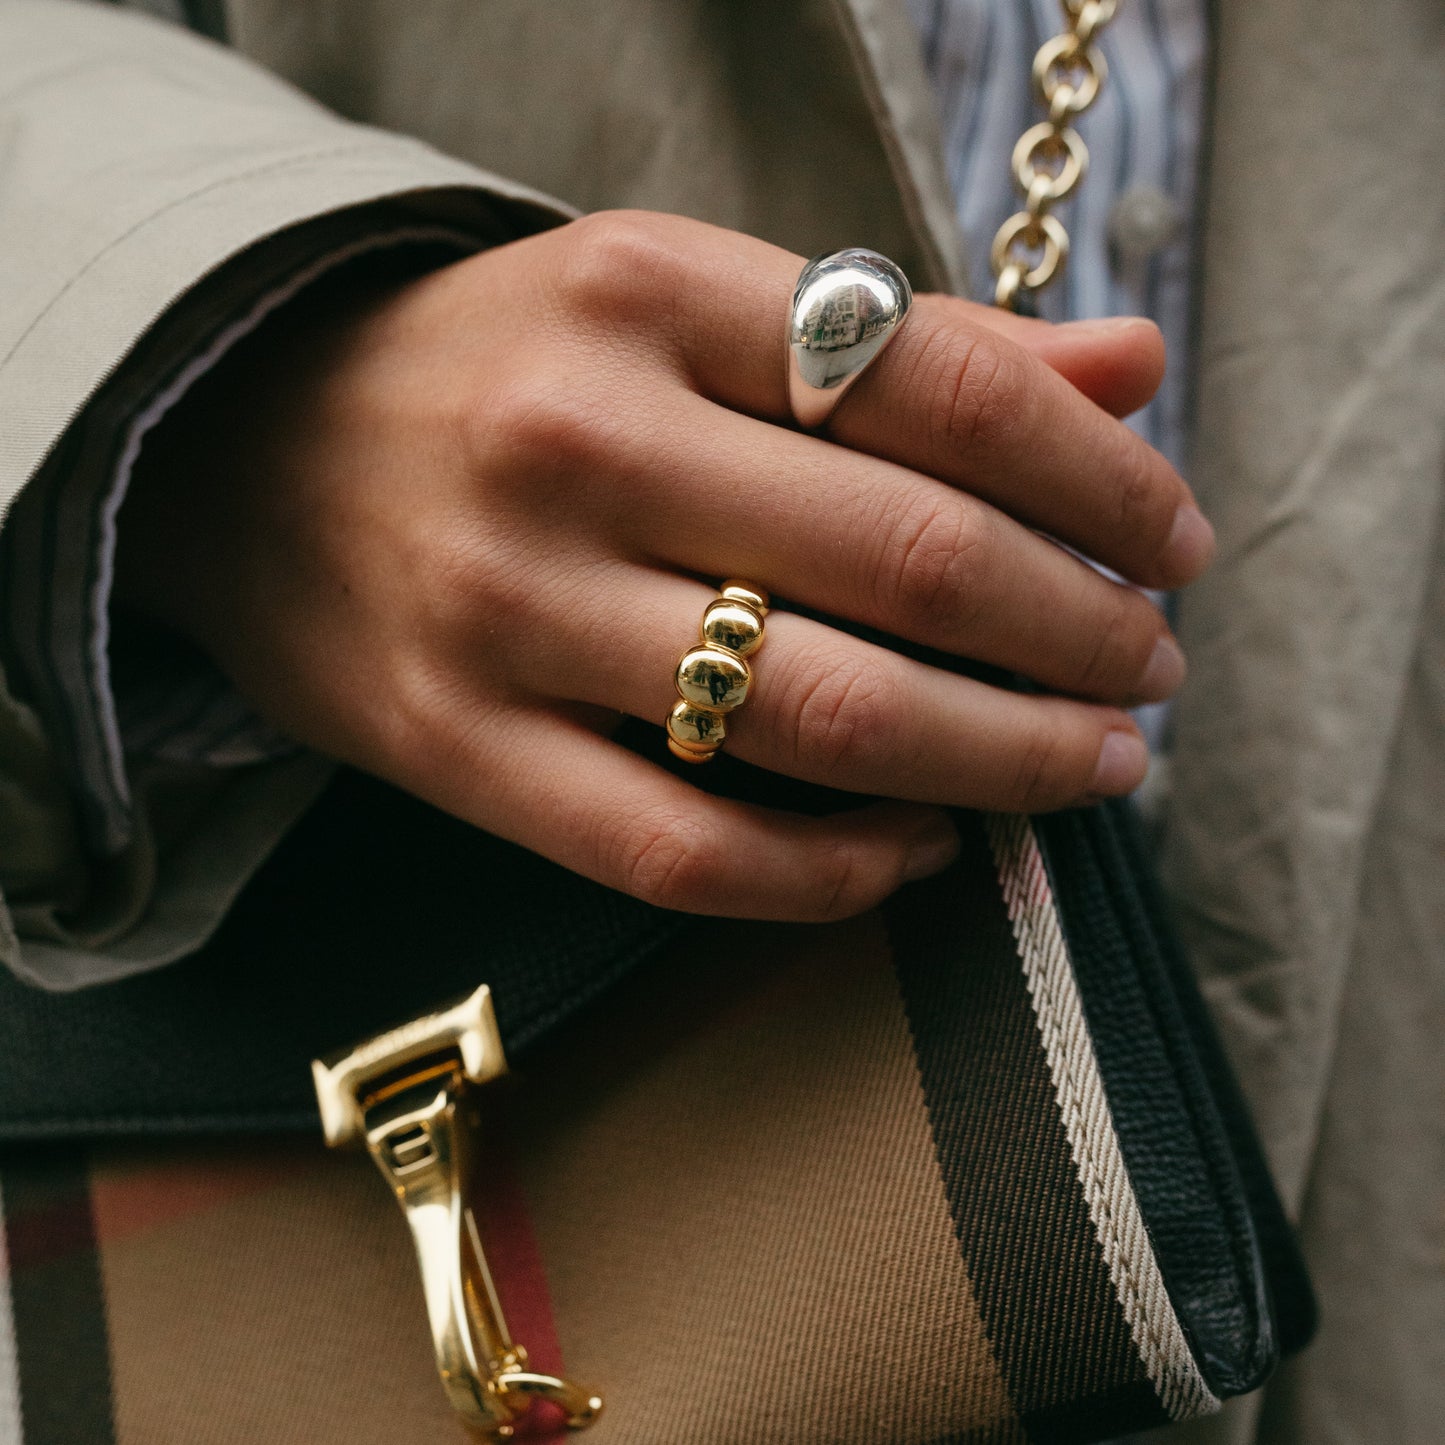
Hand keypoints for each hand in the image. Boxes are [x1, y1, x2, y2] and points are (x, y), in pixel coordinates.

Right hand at [115, 211, 1211, 921]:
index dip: (1099, 479)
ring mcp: (507, 606)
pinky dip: (833, 873)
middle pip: (912, 561)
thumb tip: (1127, 373)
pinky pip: (683, 848)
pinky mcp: (456, 745)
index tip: (1172, 542)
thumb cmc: (498, 370)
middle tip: (1151, 673)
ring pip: (818, 718)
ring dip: (998, 760)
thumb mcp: (681, 303)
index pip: (944, 384)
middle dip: (1080, 634)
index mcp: (647, 291)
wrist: (240, 441)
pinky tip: (917, 856)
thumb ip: (904, 341)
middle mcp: (579, 440)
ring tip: (1086, 769)